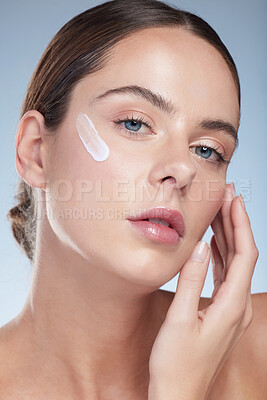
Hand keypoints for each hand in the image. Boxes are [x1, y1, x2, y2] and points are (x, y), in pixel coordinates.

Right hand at [148, 183, 258, 399]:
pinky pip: (225, 275)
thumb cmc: (176, 364)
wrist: (178, 395)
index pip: (245, 254)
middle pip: (243, 255)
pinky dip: (220, 254)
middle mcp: (238, 305)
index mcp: (233, 305)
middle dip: (236, 223)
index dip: (240, 223)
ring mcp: (232, 309)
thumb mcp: (180, 320)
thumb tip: (201, 246)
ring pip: (234, 263)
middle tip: (225, 196)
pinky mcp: (222, 311)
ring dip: (228, 236)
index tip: (232, 199)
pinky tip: (212, 243)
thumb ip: (191, 280)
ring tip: (218, 212)